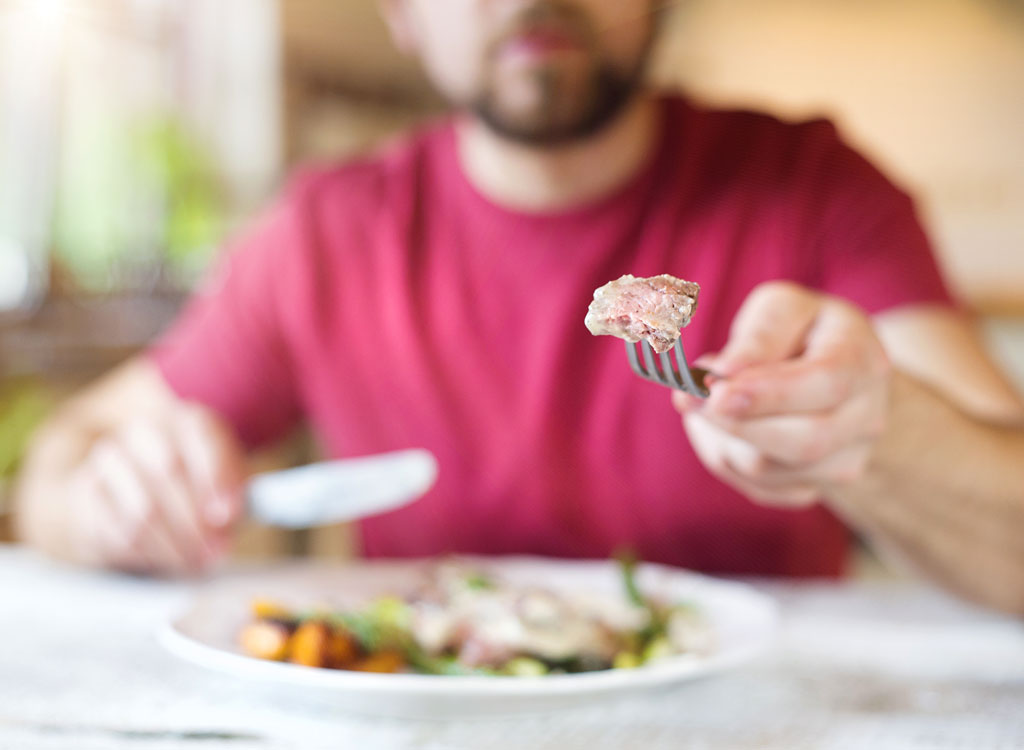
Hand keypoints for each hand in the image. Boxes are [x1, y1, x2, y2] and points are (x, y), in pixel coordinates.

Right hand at [66, 405, 245, 575]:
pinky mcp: (84, 494)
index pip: (201, 434)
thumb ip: (234, 494)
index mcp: (186, 421)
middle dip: (194, 519)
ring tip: (193, 561)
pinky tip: (164, 560)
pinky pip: (115, 531)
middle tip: (214, 551)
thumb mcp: (222, 483)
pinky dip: (146, 554)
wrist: (125, 488)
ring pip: (140, 507)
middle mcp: (144, 431)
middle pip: (166, 467)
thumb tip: (228, 518)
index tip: (227, 515)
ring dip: (171, 544)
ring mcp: (109, 459)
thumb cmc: (190, 488)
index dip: (216, 475)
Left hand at [673, 281, 890, 506]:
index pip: (826, 384)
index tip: (717, 392)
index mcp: (863, 359)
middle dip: (735, 423)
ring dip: (722, 438)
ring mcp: (849, 458)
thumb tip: (724, 372)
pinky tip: (728, 427)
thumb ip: (757, 337)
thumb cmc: (800, 333)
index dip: (769, 394)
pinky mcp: (819, 485)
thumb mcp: (782, 311)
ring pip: (771, 469)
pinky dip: (728, 458)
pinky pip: (760, 487)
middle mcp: (868, 415)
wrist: (835, 372)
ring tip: (708, 403)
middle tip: (688, 399)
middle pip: (805, 441)